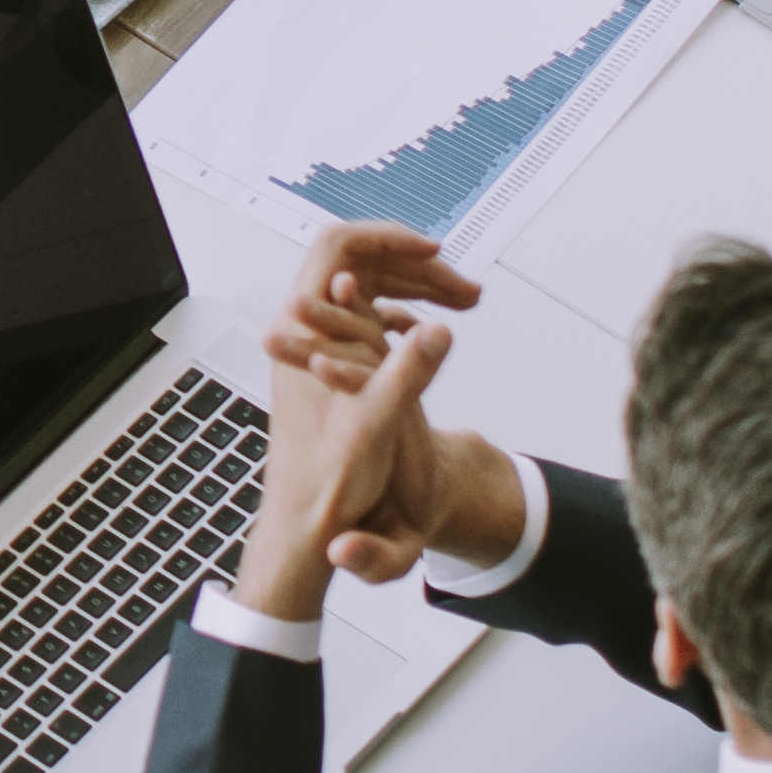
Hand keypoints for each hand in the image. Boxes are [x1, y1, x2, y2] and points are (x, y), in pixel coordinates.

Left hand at [251, 226, 525, 588]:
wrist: (307, 532)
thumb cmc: (327, 489)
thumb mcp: (375, 431)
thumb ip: (405, 377)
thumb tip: (436, 331)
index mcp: (304, 335)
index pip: (338, 249)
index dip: (389, 241)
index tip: (437, 253)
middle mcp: (306, 334)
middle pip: (360, 264)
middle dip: (417, 268)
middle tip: (467, 293)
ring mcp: (320, 350)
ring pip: (370, 291)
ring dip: (418, 290)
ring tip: (467, 306)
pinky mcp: (336, 371)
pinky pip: (372, 320)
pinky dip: (408, 316)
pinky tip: (433, 337)